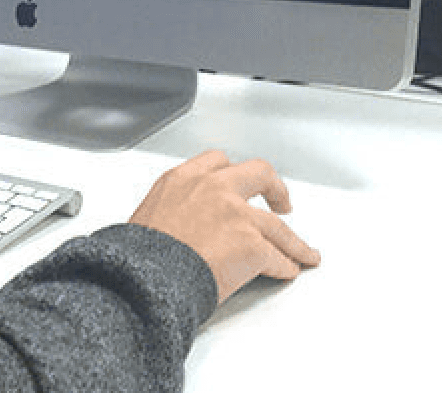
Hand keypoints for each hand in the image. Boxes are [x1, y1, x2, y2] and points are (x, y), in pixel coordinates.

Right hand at [130, 150, 319, 304]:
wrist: (145, 279)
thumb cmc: (139, 257)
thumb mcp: (146, 216)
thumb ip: (172, 210)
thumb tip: (180, 227)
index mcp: (181, 179)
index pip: (217, 161)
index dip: (234, 173)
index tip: (240, 182)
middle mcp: (212, 188)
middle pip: (259, 173)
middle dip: (275, 189)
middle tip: (282, 201)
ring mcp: (236, 214)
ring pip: (278, 224)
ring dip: (293, 240)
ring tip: (302, 251)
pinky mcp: (252, 244)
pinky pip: (278, 256)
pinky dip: (287, 265)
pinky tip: (288, 270)